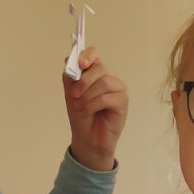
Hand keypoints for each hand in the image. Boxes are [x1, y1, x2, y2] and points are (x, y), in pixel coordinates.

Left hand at [64, 46, 126, 172]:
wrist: (87, 139)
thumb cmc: (81, 116)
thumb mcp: (71, 94)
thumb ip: (70, 76)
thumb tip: (70, 61)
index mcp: (96, 73)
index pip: (94, 54)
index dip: (87, 55)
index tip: (80, 64)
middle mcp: (109, 77)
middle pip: (99, 68)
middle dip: (84, 82)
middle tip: (74, 95)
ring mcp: (118, 89)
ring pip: (103, 83)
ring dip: (87, 97)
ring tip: (80, 108)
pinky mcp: (123, 101)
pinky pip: (107, 97)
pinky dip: (93, 105)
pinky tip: (88, 112)